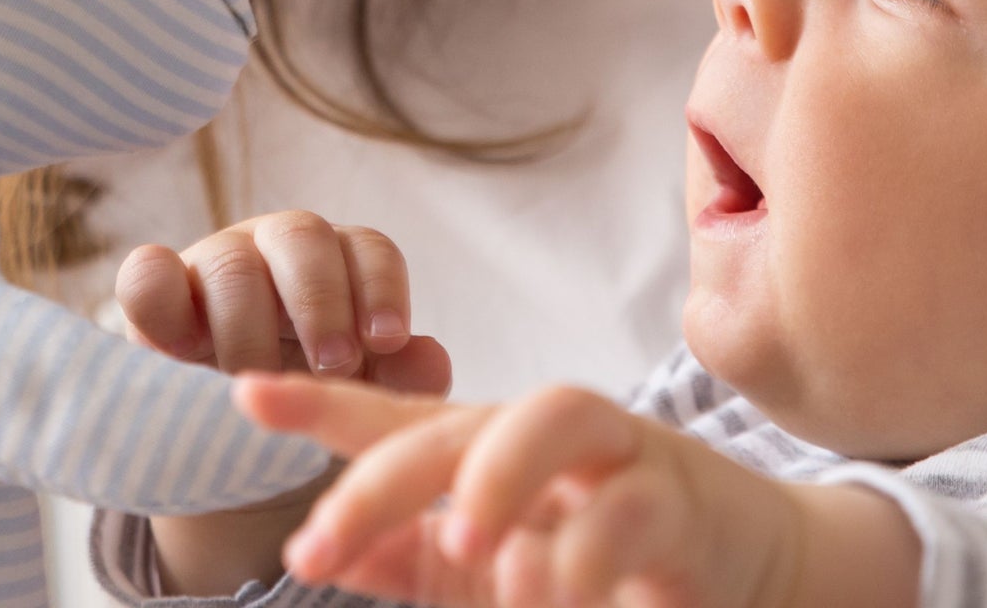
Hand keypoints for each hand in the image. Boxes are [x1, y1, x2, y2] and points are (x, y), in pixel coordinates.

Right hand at [115, 212, 451, 594]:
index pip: (369, 250)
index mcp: (341, 266)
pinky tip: (179, 347)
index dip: (380, 289)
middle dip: (321, 300)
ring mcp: (213, 265)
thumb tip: (425, 354)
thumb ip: (401, 382)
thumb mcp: (363, 405)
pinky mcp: (156, 295)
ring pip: (231, 262)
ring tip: (257, 384)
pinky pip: (147, 274)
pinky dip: (158, 295)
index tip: (387, 341)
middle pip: (303, 237)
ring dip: (249, 325)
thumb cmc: (315, 417)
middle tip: (334, 364)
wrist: (237, 459)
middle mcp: (278, 251)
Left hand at [238, 374, 919, 607]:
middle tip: (322, 546)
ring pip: (560, 415)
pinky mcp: (685, 503)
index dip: (320, 403)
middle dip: (384, 475)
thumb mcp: (488, 575)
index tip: (242, 399)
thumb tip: (326, 554)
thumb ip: (409, 562)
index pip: (397, 418)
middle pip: (461, 417)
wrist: (744, 575)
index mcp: (492, 449)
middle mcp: (549, 436)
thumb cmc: (605, 567)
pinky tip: (556, 597)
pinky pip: (632, 510)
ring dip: (501, 476)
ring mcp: (623, 456)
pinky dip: (585, 558)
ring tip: (462, 547)